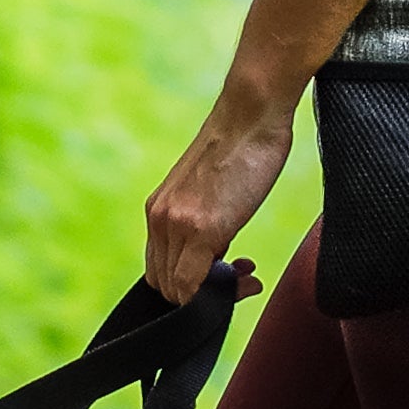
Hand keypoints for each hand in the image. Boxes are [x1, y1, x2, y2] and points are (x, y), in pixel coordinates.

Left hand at [144, 94, 294, 303]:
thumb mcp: (208, 191)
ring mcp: (176, 225)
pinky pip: (193, 285)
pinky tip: (247, 275)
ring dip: (212, 293)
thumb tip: (214, 258)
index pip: (159, 269)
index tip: (223, 275)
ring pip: (177, 289)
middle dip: (199, 293)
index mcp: (158, 211)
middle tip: (239, 278)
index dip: (188, 283)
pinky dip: (217, 293)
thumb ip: (200, 223)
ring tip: (246, 275)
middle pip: (164, 283)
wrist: (251, 115)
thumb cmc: (240, 146)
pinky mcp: (200, 229)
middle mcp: (159, 220)